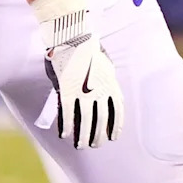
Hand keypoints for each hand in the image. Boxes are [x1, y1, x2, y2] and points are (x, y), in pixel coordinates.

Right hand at [44, 33, 123, 147]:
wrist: (73, 36)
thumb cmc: (89, 49)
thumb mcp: (106, 66)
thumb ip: (108, 81)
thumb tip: (111, 91)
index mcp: (111, 86)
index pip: (117, 112)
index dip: (115, 126)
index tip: (113, 137)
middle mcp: (100, 92)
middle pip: (101, 120)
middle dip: (98, 135)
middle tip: (95, 145)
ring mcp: (83, 92)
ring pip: (85, 120)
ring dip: (83, 136)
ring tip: (81, 146)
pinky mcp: (66, 90)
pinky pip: (67, 112)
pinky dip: (66, 125)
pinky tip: (65, 135)